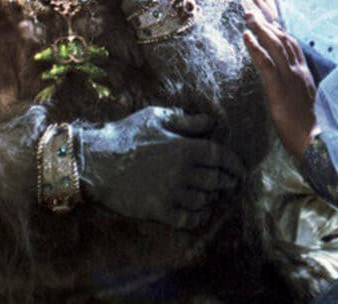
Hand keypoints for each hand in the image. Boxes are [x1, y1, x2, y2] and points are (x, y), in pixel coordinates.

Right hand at [77, 106, 244, 229]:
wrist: (97, 161)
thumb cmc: (126, 134)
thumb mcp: (156, 117)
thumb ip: (186, 120)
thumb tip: (211, 122)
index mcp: (185, 148)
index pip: (221, 156)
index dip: (235, 163)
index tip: (241, 169)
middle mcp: (183, 172)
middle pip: (217, 180)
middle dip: (227, 182)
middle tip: (231, 183)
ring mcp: (172, 193)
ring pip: (204, 200)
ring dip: (211, 198)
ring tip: (212, 196)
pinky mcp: (159, 210)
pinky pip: (188, 219)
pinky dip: (199, 218)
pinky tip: (200, 213)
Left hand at [244, 13, 318, 157]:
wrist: (314, 142)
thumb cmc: (308, 127)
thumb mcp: (303, 102)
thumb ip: (296, 88)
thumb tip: (284, 83)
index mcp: (304, 73)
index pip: (292, 44)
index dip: (279, 29)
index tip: (268, 17)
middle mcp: (298, 71)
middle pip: (283, 38)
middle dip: (267, 22)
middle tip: (252, 10)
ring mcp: (290, 78)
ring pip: (275, 45)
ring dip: (260, 28)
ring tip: (248, 16)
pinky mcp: (279, 88)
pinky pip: (266, 63)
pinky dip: (255, 48)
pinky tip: (246, 37)